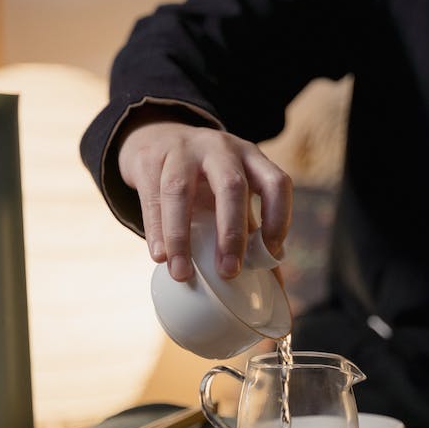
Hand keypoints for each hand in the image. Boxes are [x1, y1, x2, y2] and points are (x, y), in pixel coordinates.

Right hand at [118, 120, 292, 280]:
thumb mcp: (231, 195)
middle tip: (228, 272)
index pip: (276, 183)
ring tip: (182, 274)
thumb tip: (274, 289)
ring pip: (180, 190)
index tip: (270, 255)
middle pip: (231, 186)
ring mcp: (183, 150)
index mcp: (251, 158)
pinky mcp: (150, 159)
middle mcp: (221, 149)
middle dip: (232, 232)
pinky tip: (160, 256)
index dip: (278, 219)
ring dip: (181, 237)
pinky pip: (152, 198)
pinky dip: (156, 230)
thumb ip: (251, 233)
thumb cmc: (205, 178)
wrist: (158, 139)